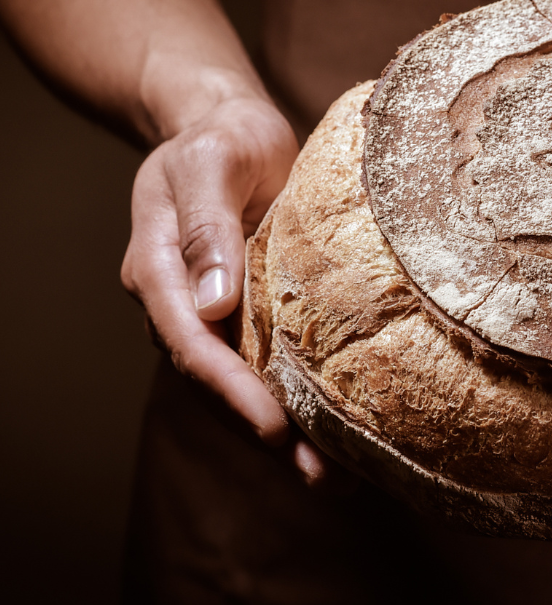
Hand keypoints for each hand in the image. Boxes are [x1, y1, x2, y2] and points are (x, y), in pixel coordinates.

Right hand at [120, 97, 343, 486]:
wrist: (231, 128)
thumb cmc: (221, 138)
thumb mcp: (212, 164)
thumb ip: (208, 226)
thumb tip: (215, 303)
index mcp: (159, 271)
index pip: (189, 342)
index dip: (229, 389)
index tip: (272, 426)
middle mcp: (184, 303)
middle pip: (216, 380)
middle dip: (263, 430)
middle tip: (318, 473)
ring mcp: (218, 312)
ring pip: (244, 382)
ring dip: (285, 431)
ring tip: (335, 477)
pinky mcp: (254, 310)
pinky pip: (271, 362)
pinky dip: (299, 398)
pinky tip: (339, 431)